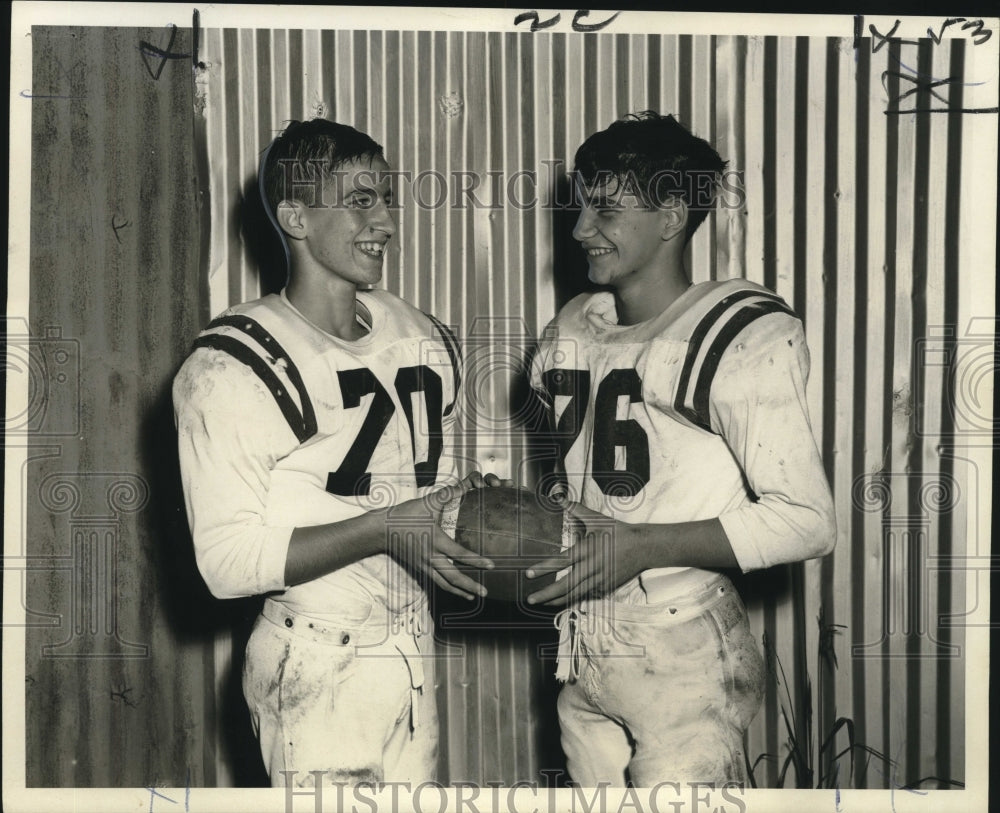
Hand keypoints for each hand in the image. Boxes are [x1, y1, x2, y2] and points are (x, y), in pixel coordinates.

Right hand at [386, 471, 509, 599]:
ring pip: (443, 583)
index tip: (491, 565)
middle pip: (452, 577)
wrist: (381, 530)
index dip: (476, 560)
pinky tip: (455, 590)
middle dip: (470, 586)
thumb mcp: (426, 503)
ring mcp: (423, 565)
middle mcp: (430, 557)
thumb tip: (464, 487)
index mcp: (435, 541)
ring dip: (459, 591)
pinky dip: (447, 587)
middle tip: (485, 592)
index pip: (459, 553)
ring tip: (473, 597)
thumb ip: (446, 495)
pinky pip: (435, 581)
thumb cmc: (404, 515)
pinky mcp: (418, 568)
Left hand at [524, 502, 650, 605]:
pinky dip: (572, 598)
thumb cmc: (618, 532)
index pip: (561, 561)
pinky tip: (560, 601)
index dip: (544, 569)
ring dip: (556, 600)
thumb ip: (576, 509)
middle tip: (530, 599)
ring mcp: (599, 580)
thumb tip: (559, 497)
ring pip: (574, 594)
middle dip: (546, 594)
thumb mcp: (597, 519)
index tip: (529, 574)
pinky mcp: (605, 587)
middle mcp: (592, 567)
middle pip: (565, 585)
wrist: (643, 548)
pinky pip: (585, 594)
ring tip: (541, 603)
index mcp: (587, 550)